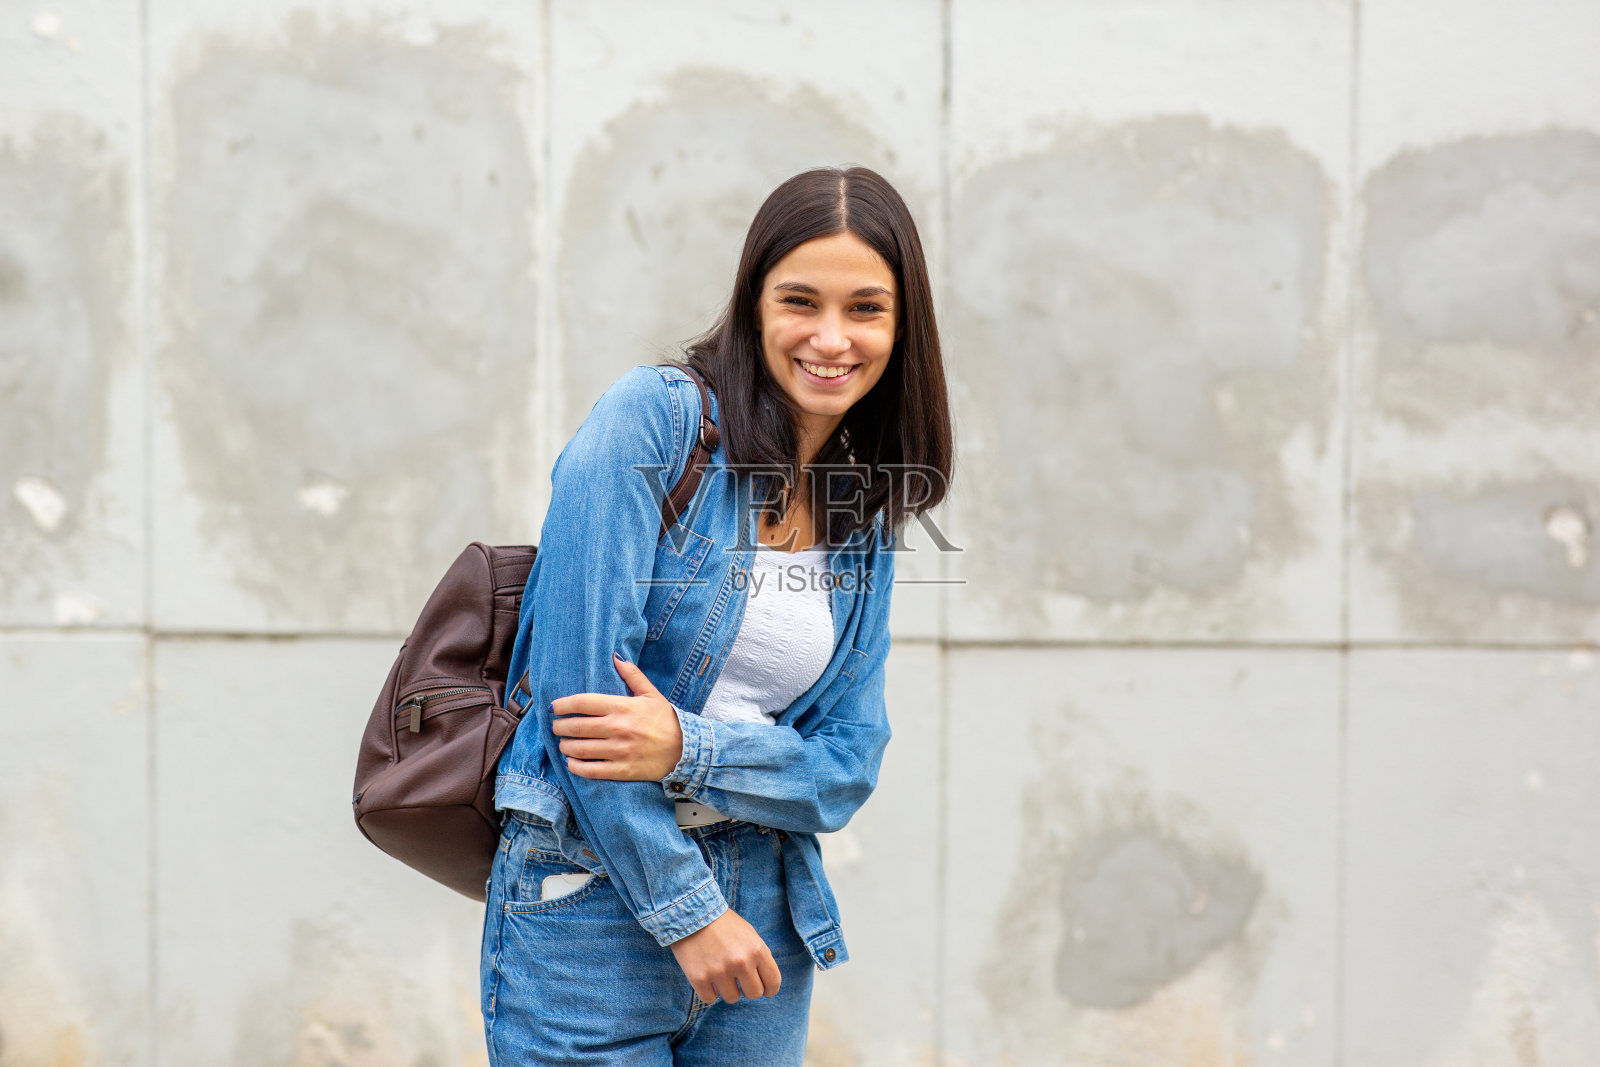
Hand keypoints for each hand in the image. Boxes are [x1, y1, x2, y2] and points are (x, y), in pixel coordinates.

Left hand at [550, 654, 684, 780]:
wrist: (686, 749)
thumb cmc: (667, 720)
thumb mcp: (651, 694)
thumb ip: (632, 675)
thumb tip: (615, 656)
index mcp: (622, 706)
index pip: (582, 703)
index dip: (563, 704)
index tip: (554, 707)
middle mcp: (617, 728)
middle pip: (576, 727)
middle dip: (560, 727)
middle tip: (556, 727)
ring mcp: (619, 750)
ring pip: (579, 749)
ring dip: (565, 746)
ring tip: (564, 744)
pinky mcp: (622, 770)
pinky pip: (591, 770)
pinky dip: (576, 767)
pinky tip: (572, 762)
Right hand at [669, 909, 781, 1003]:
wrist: (691, 912)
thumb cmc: (724, 924)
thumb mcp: (749, 935)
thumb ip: (759, 957)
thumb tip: (766, 983)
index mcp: (757, 950)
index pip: (773, 983)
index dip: (769, 989)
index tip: (764, 989)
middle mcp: (741, 963)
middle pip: (754, 994)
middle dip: (747, 989)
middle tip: (738, 980)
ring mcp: (720, 972)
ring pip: (732, 998)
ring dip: (727, 989)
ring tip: (719, 972)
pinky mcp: (699, 978)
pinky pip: (710, 999)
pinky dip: (708, 990)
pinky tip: (706, 975)